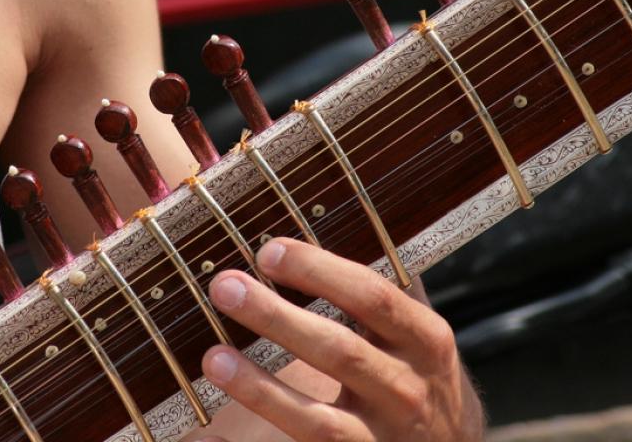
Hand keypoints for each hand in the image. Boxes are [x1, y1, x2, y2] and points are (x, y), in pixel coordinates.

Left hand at [194, 238, 483, 441]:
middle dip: (278, 319)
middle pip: (340, 352)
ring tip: (213, 358)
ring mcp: (381, 440)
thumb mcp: (417, 330)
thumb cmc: (419, 374)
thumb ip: (384, 283)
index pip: (372, 298)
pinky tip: (208, 435)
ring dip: (261, 389)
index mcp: (424, 340)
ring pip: (318, 421)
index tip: (269, 251)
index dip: (320, 272)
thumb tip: (340, 213)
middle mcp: (407, 391)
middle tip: (225, 287)